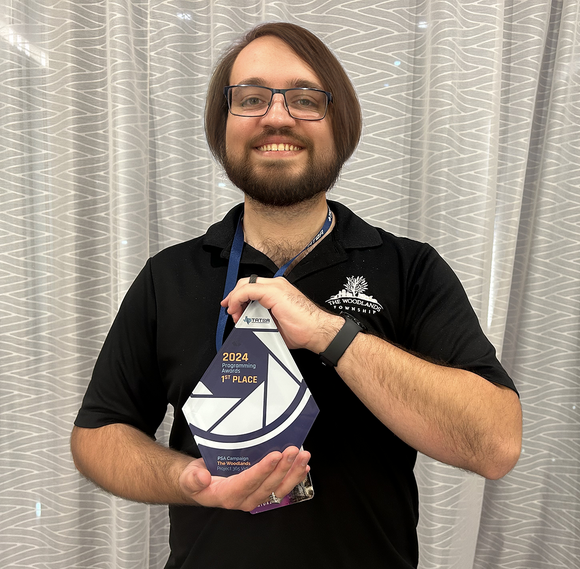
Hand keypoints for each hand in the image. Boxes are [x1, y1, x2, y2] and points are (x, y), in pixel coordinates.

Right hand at [178, 446, 310, 511]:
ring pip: (278, 488)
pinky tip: (303, 466)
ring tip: (303, 457)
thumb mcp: (189, 478)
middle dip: (283, 468)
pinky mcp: (262, 490)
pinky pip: (280, 486)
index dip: (263, 469)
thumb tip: (201, 478)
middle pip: (268, 485)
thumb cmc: (196, 480)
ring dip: (293, 472)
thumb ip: (193, 479)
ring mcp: (255, 496)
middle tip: (293, 451)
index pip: (249, 482)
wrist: (200, 484)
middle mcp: (245, 499)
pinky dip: (293, 476)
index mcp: (228, 496)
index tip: (275, 456)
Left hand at [221, 276, 342, 351]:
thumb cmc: (303, 330)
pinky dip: (238, 299)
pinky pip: (248, 290)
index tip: (232, 309)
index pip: (253, 287)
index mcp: (278, 291)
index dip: (239, 297)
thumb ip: (262, 320)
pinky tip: (236, 310)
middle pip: (246, 283)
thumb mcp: (276, 324)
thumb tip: (248, 326)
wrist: (317, 331)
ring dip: (235, 300)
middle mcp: (277, 285)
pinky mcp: (273, 292)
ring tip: (235, 315)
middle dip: (233, 296)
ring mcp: (275, 286)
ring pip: (245, 285)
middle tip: (229, 309)